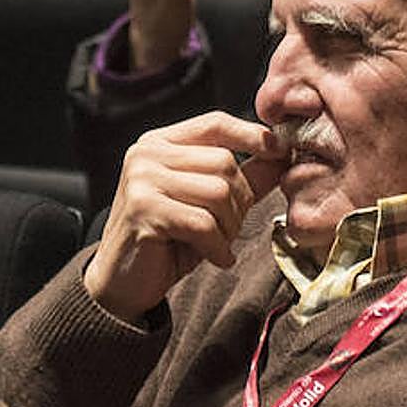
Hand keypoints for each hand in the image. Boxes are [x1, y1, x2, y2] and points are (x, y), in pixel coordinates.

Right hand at [84, 112, 287, 323]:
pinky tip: (215, 258)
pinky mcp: (144, 210)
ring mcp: (142, 179)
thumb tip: (284, 155)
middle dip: (240, 202)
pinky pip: (203, 223)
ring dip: (229, 227)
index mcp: (160, 143)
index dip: (252, 135)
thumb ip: (244, 177)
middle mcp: (147, 154)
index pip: (215, 123)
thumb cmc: (168, 241)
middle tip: (230, 230)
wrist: (122, 283)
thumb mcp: (209, 205)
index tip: (281, 151)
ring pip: (218, 192)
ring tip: (218, 244)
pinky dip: (217, 246)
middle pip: (224, 162)